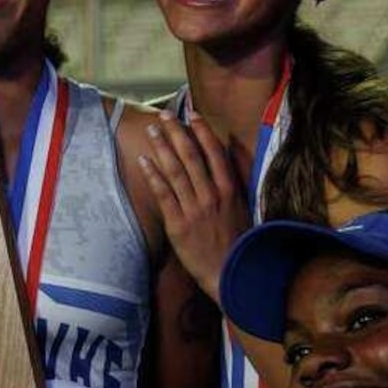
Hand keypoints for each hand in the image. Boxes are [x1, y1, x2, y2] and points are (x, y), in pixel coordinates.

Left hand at [137, 110, 248, 300]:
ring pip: (176, 171)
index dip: (202, 131)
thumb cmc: (237, 243)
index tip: (192, 113)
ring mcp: (194, 209)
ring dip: (162, 147)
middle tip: (164, 115)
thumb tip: (226, 157)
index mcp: (230, 190)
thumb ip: (233, 184)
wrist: (230, 274)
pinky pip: (164, 195)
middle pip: (192, 156)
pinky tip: (144, 161)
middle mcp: (212, 195)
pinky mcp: (178, 224)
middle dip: (177, 132)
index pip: (215, 152)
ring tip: (152, 130)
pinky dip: (154, 176)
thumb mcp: (243, 209)